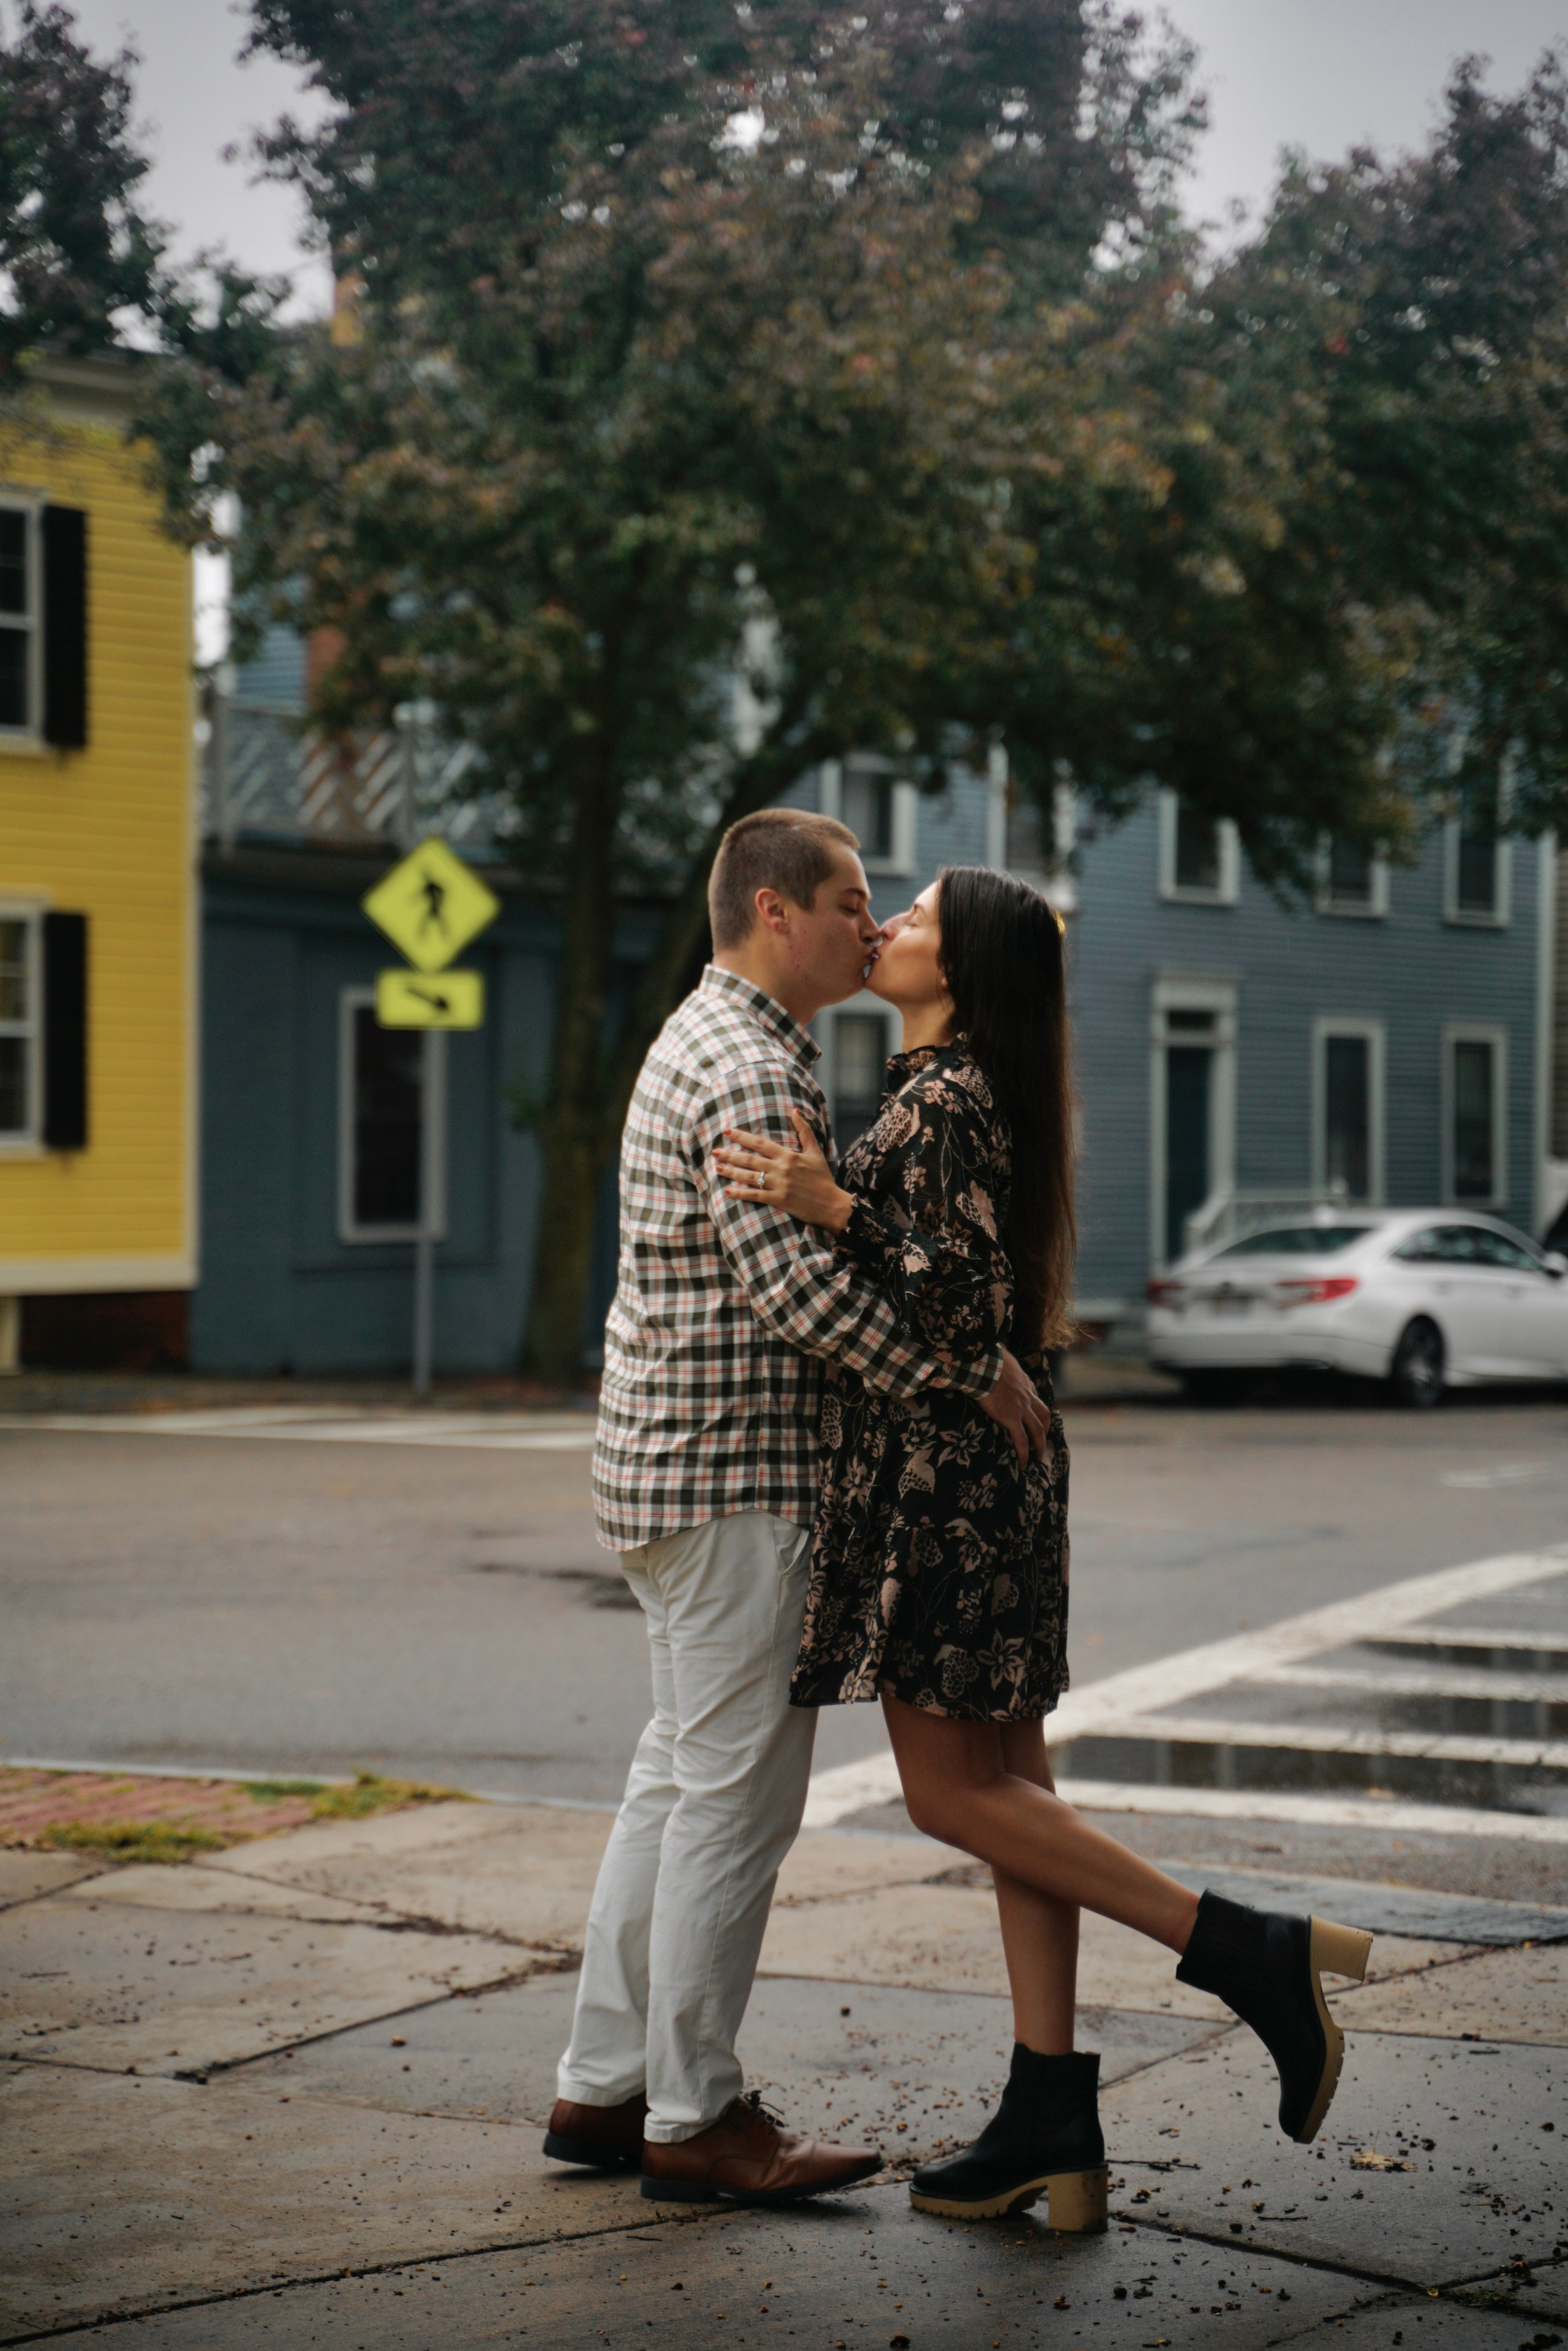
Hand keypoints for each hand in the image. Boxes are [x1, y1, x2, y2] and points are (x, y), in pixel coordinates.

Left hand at [714, 1109, 854, 1231]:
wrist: (832, 1204)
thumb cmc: (823, 1178)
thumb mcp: (815, 1152)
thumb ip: (804, 1131)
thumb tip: (795, 1111)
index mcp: (788, 1155)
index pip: (760, 1143)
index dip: (742, 1137)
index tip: (727, 1132)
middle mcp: (781, 1168)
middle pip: (750, 1159)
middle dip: (730, 1154)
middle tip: (714, 1151)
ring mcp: (779, 1185)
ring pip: (749, 1177)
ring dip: (731, 1172)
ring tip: (717, 1168)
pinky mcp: (779, 1200)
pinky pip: (755, 1196)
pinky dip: (741, 1194)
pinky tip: (728, 1191)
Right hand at [978, 1346, 1050, 1468]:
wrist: (984, 1365)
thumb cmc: (987, 1358)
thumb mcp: (1001, 1356)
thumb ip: (1001, 1360)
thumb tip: (994, 1354)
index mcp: (1023, 1381)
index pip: (1034, 1396)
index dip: (1036, 1407)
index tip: (1034, 1415)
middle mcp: (1027, 1396)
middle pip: (1043, 1415)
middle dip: (1045, 1428)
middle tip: (1043, 1440)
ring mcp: (1021, 1408)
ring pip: (1037, 1430)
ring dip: (1040, 1444)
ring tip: (1038, 1458)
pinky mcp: (1011, 1418)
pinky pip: (1021, 1440)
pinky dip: (1024, 1453)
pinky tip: (1023, 1463)